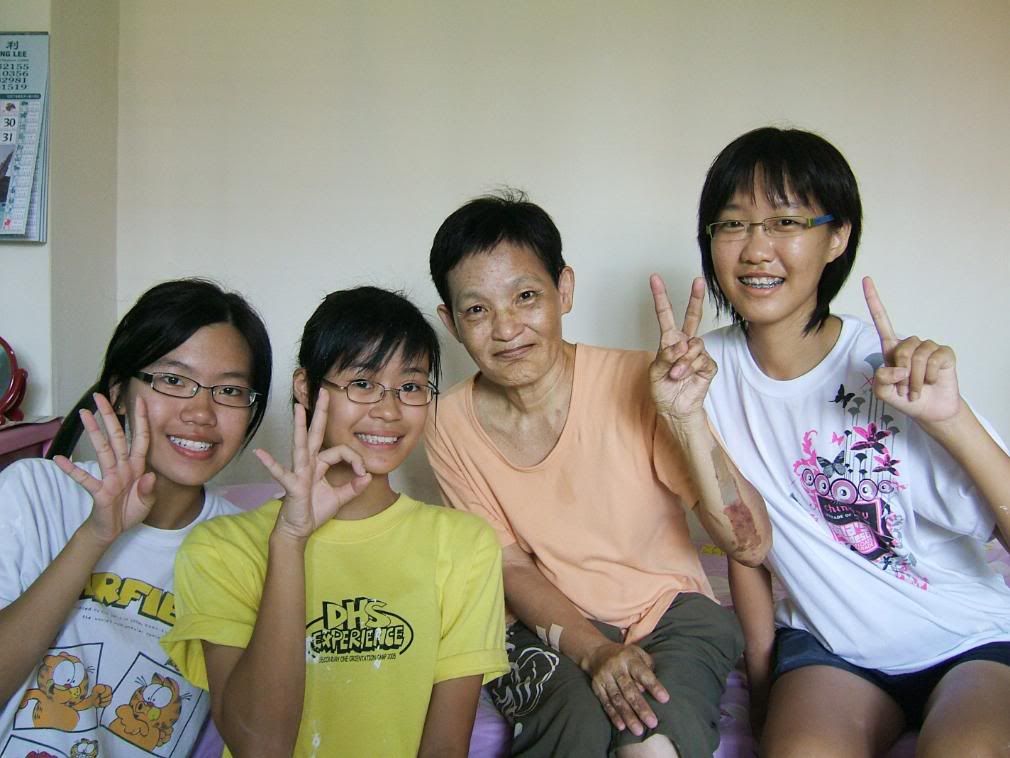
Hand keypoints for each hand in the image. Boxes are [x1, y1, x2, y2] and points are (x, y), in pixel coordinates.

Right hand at [53, 393, 156, 545]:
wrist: (114, 530)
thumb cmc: (130, 511)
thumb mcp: (147, 502)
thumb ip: (149, 490)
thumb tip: (149, 476)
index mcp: (137, 467)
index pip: (141, 439)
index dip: (142, 421)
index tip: (141, 401)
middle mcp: (123, 467)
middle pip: (117, 437)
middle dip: (110, 417)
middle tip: (100, 397)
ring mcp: (109, 477)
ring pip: (102, 451)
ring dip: (94, 433)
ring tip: (83, 414)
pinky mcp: (98, 491)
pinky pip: (84, 478)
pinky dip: (72, 469)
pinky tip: (59, 458)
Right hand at [255, 390, 371, 541]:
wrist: (298, 529)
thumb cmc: (314, 510)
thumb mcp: (339, 498)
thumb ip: (354, 487)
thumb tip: (368, 476)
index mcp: (320, 464)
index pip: (341, 451)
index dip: (355, 460)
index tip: (363, 474)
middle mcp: (308, 463)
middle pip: (316, 434)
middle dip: (320, 413)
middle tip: (324, 392)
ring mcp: (299, 472)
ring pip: (300, 445)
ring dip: (299, 426)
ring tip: (297, 408)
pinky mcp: (292, 485)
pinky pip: (281, 472)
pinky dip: (270, 463)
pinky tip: (261, 453)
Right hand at [585, 641, 668, 735]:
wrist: (597, 652)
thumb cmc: (625, 656)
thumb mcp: (638, 654)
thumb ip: (648, 667)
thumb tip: (649, 689)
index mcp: (629, 658)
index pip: (643, 673)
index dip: (654, 686)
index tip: (665, 699)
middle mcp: (616, 667)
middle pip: (629, 689)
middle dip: (641, 707)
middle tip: (652, 723)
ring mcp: (604, 677)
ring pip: (617, 699)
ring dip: (628, 716)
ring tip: (638, 730)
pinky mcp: (597, 686)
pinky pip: (605, 702)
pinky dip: (614, 715)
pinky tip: (622, 726)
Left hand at [649, 275, 715, 419]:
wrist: (675, 409)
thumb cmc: (663, 390)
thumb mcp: (655, 372)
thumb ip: (666, 356)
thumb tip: (682, 343)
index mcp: (668, 341)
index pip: (665, 315)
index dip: (660, 297)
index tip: (654, 278)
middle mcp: (684, 343)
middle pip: (692, 317)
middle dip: (695, 298)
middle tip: (697, 281)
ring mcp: (697, 353)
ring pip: (694, 344)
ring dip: (682, 360)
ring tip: (675, 374)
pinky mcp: (708, 365)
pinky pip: (701, 359)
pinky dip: (690, 367)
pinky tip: (684, 376)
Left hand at [863, 277, 960, 422]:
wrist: (929, 410)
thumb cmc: (904, 398)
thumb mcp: (883, 393)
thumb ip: (880, 380)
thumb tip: (898, 366)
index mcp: (891, 348)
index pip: (882, 321)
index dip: (874, 301)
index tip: (866, 280)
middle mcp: (910, 344)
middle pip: (902, 348)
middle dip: (902, 373)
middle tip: (905, 389)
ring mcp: (929, 347)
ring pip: (919, 356)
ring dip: (916, 379)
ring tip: (917, 388)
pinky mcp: (944, 354)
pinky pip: (935, 360)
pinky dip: (930, 376)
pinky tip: (932, 381)